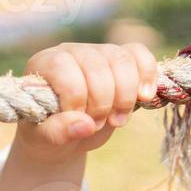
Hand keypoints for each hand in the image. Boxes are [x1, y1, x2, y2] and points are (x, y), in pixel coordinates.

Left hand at [14, 42, 157, 164]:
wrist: (68, 134)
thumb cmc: (49, 132)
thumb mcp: (43, 138)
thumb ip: (57, 132)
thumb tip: (85, 125)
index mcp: (45, 64)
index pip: (64, 67)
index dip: (76, 97)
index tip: (78, 120)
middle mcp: (71, 52)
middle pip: (97, 64)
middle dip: (102, 102)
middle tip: (97, 125)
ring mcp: (98, 52)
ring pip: (122, 59)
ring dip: (125, 95)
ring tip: (116, 120)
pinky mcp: (121, 59)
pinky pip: (139, 53)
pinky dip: (147, 75)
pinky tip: (144, 97)